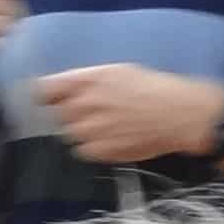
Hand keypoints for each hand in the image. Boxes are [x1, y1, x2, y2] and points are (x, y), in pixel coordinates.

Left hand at [30, 64, 223, 166]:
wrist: (180, 115)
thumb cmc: (154, 88)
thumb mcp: (118, 71)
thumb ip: (87, 81)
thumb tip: (65, 89)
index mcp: (86, 80)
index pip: (43, 90)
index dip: (47, 96)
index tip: (51, 99)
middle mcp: (83, 105)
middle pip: (56, 113)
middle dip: (70, 113)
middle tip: (93, 112)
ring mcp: (90, 130)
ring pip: (70, 133)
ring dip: (82, 131)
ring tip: (107, 126)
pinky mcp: (100, 151)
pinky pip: (83, 151)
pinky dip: (93, 147)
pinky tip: (112, 138)